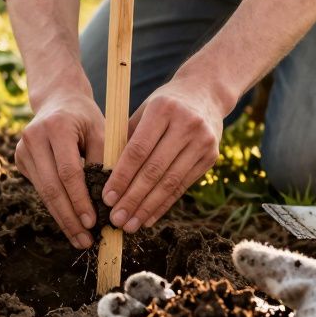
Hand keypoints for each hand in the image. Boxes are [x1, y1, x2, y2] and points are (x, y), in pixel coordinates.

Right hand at [15, 90, 104, 248]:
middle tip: (85, 240)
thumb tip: (108, 201)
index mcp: (56, 127)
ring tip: (79, 239)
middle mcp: (33, 138)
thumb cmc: (85, 117)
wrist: (58, 99)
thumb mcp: (101, 130)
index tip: (93, 222)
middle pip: (51, 187)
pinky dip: (56, 207)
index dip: (80, 200)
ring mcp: (22, 149)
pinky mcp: (20, 159)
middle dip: (69, 218)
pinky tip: (70, 222)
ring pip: (43, 193)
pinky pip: (40, 189)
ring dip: (62, 218)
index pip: (68, 172)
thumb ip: (105, 160)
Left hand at [103, 77, 224, 232]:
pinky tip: (149, 218)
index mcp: (162, 109)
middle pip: (154, 170)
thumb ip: (126, 138)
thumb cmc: (164, 104)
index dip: (122, 176)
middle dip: (133, 198)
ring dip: (148, 208)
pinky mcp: (212, 156)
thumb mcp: (144, 110)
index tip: (106, 197)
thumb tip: (104, 176)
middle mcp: (186, 124)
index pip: (138, 150)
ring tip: (130, 224)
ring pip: (170, 182)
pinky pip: (183, 186)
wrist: (205, 92)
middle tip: (115, 219)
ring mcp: (202, 141)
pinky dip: (164, 204)